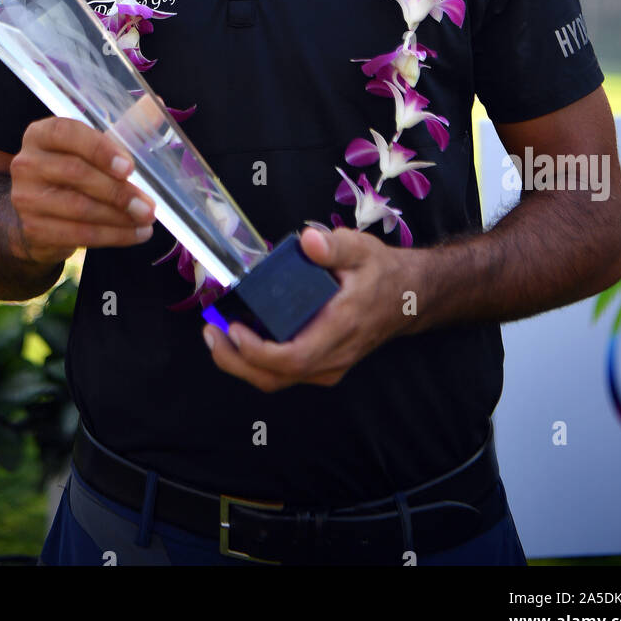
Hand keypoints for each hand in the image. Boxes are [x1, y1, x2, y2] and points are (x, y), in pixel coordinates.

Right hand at [8, 114, 155, 265]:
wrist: (42, 214)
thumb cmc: (75, 170)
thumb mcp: (94, 146)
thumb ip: (124, 126)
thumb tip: (157, 105)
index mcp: (41, 134)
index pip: (66, 133)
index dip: (99, 149)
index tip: (129, 168)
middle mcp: (27, 163)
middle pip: (76, 174)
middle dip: (118, 191)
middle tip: (148, 205)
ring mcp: (26, 198)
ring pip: (79, 208)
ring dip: (119, 217)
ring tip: (146, 220)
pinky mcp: (34, 229)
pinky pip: (78, 234)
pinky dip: (112, 236)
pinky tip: (134, 234)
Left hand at [202, 226, 428, 391]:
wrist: (409, 297)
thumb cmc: (382, 273)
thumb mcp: (362, 249)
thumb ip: (335, 245)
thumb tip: (308, 240)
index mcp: (340, 328)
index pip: (293, 357)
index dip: (257, 351)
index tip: (233, 329)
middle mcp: (333, 355)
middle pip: (276, 377)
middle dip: (236, 361)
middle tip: (210, 331)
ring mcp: (329, 365)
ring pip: (277, 380)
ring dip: (241, 363)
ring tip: (217, 334)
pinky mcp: (323, 365)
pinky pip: (285, 373)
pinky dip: (257, 361)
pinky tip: (241, 336)